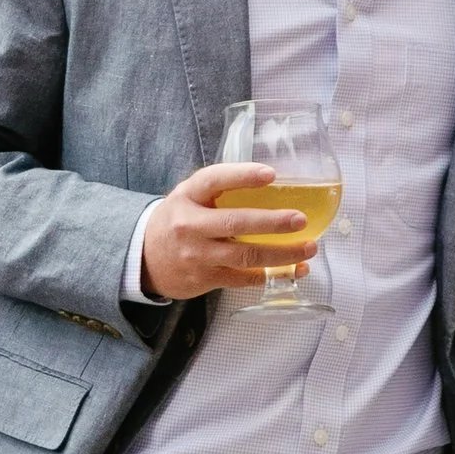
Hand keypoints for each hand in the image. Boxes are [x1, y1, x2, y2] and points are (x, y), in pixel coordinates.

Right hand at [138, 162, 314, 302]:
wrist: (145, 259)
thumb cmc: (178, 220)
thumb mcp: (189, 195)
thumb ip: (220, 187)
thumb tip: (272, 179)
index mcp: (188, 196)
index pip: (214, 180)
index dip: (243, 176)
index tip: (271, 174)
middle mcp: (190, 225)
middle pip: (236, 223)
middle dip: (273, 222)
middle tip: (301, 219)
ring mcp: (198, 255)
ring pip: (246, 256)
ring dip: (282, 254)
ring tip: (309, 247)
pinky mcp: (206, 279)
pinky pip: (245, 278)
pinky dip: (273, 275)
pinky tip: (295, 269)